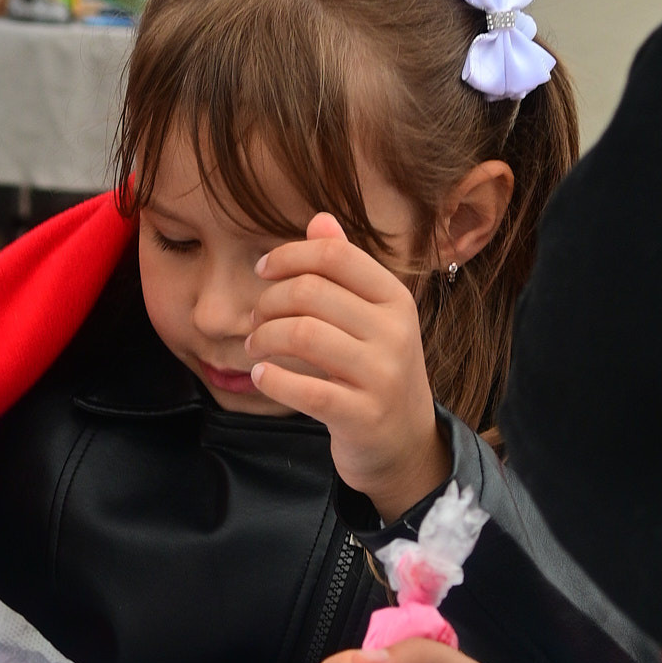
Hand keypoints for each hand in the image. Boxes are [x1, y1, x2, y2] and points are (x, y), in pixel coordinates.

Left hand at [246, 211, 447, 516]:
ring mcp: (382, 376)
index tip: (262, 270)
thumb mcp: (371, 316)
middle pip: (311, 292)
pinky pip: (305, 390)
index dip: (289, 255)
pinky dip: (272, 379)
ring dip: (264, 338)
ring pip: (303, 335)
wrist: (406, 443)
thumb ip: (345, 269)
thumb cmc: (377, 371)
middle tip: (256, 319)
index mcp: (395, 298)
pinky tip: (261, 375)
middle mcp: (395, 332)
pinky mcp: (363, 416)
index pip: (335, 255)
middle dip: (268, 301)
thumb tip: (319, 219)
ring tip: (255, 346)